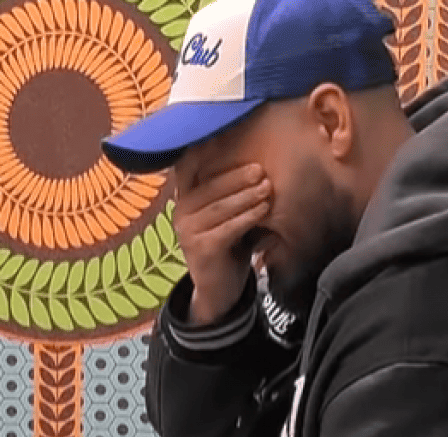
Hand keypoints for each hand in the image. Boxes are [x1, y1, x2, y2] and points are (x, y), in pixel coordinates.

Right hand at [172, 163, 272, 325]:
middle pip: (209, 186)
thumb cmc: (228, 244)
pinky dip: (247, 217)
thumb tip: (259, 161)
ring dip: (246, 195)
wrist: (219, 288)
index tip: (226, 136)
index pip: (188, 167)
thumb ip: (233, 192)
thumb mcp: (227, 214)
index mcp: (185, 198)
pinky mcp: (200, 248)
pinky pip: (227, 227)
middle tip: (261, 170)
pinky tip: (263, 210)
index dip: (203, 151)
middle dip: (237, 176)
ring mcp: (187, 231)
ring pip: (220, 206)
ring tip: (267, 188)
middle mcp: (181, 212)